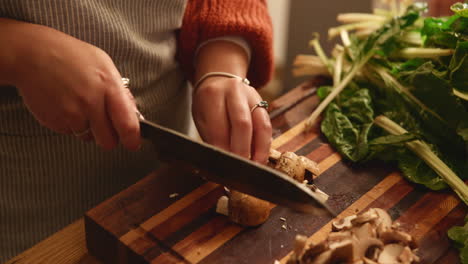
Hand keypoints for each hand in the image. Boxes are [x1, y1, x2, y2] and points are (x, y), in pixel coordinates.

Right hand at [9, 22, 139, 149]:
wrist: (31, 54)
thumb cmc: (70, 56)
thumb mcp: (104, 64)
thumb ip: (120, 92)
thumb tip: (134, 114)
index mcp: (109, 87)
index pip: (127, 125)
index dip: (132, 139)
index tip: (133, 144)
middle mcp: (91, 103)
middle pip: (108, 140)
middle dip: (109, 137)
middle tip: (105, 125)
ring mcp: (72, 114)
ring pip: (89, 137)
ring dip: (88, 128)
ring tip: (79, 105)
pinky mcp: (55, 122)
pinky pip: (70, 132)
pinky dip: (71, 124)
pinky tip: (65, 104)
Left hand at [192, 76, 271, 162]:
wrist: (220, 79)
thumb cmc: (207, 104)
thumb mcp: (201, 117)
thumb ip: (212, 136)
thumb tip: (222, 161)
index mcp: (213, 95)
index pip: (219, 126)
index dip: (223, 148)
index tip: (223, 165)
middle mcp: (234, 91)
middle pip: (242, 123)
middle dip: (242, 150)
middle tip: (240, 169)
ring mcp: (252, 96)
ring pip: (261, 124)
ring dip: (260, 149)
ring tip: (256, 166)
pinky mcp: (263, 103)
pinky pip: (267, 125)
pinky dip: (265, 143)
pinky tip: (261, 156)